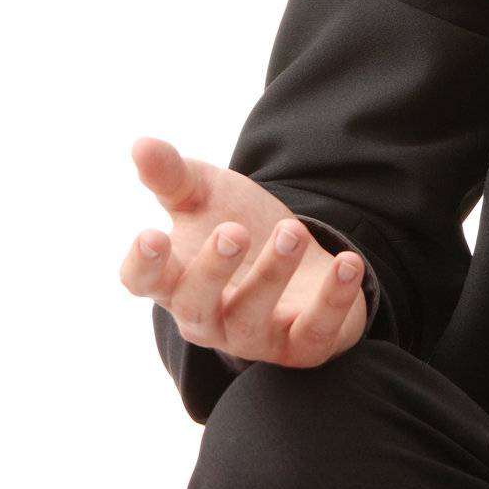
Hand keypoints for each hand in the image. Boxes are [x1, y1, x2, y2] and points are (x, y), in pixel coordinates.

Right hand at [121, 135, 368, 366]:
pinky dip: (333, 300)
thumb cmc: (237, 225)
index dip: (143, 265)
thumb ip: (172, 174)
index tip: (151, 234)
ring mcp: (254, 336)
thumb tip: (141, 144)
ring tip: (290, 230)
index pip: (143, 282)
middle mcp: (207, 317)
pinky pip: (315, 332)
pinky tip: (348, 262)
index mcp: (175, 278)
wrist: (296, 252)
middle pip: (196, 307)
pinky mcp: (302, 344)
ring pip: (253, 321)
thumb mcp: (204, 194)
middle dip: (214, 271)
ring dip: (273, 275)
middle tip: (234, 230)